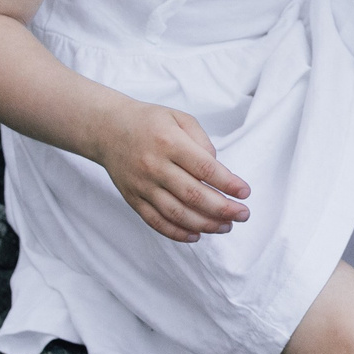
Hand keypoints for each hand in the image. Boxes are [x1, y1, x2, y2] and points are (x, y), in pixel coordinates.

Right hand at [92, 100, 251, 241]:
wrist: (107, 129)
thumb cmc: (150, 122)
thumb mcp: (179, 118)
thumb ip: (202, 141)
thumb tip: (217, 170)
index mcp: (169, 142)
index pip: (205, 168)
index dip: (228, 184)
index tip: (245, 193)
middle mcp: (154, 166)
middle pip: (193, 195)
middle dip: (223, 209)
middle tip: (243, 214)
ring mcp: (142, 185)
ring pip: (176, 213)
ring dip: (205, 224)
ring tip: (226, 226)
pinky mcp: (133, 199)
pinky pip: (156, 221)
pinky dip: (177, 233)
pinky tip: (197, 235)